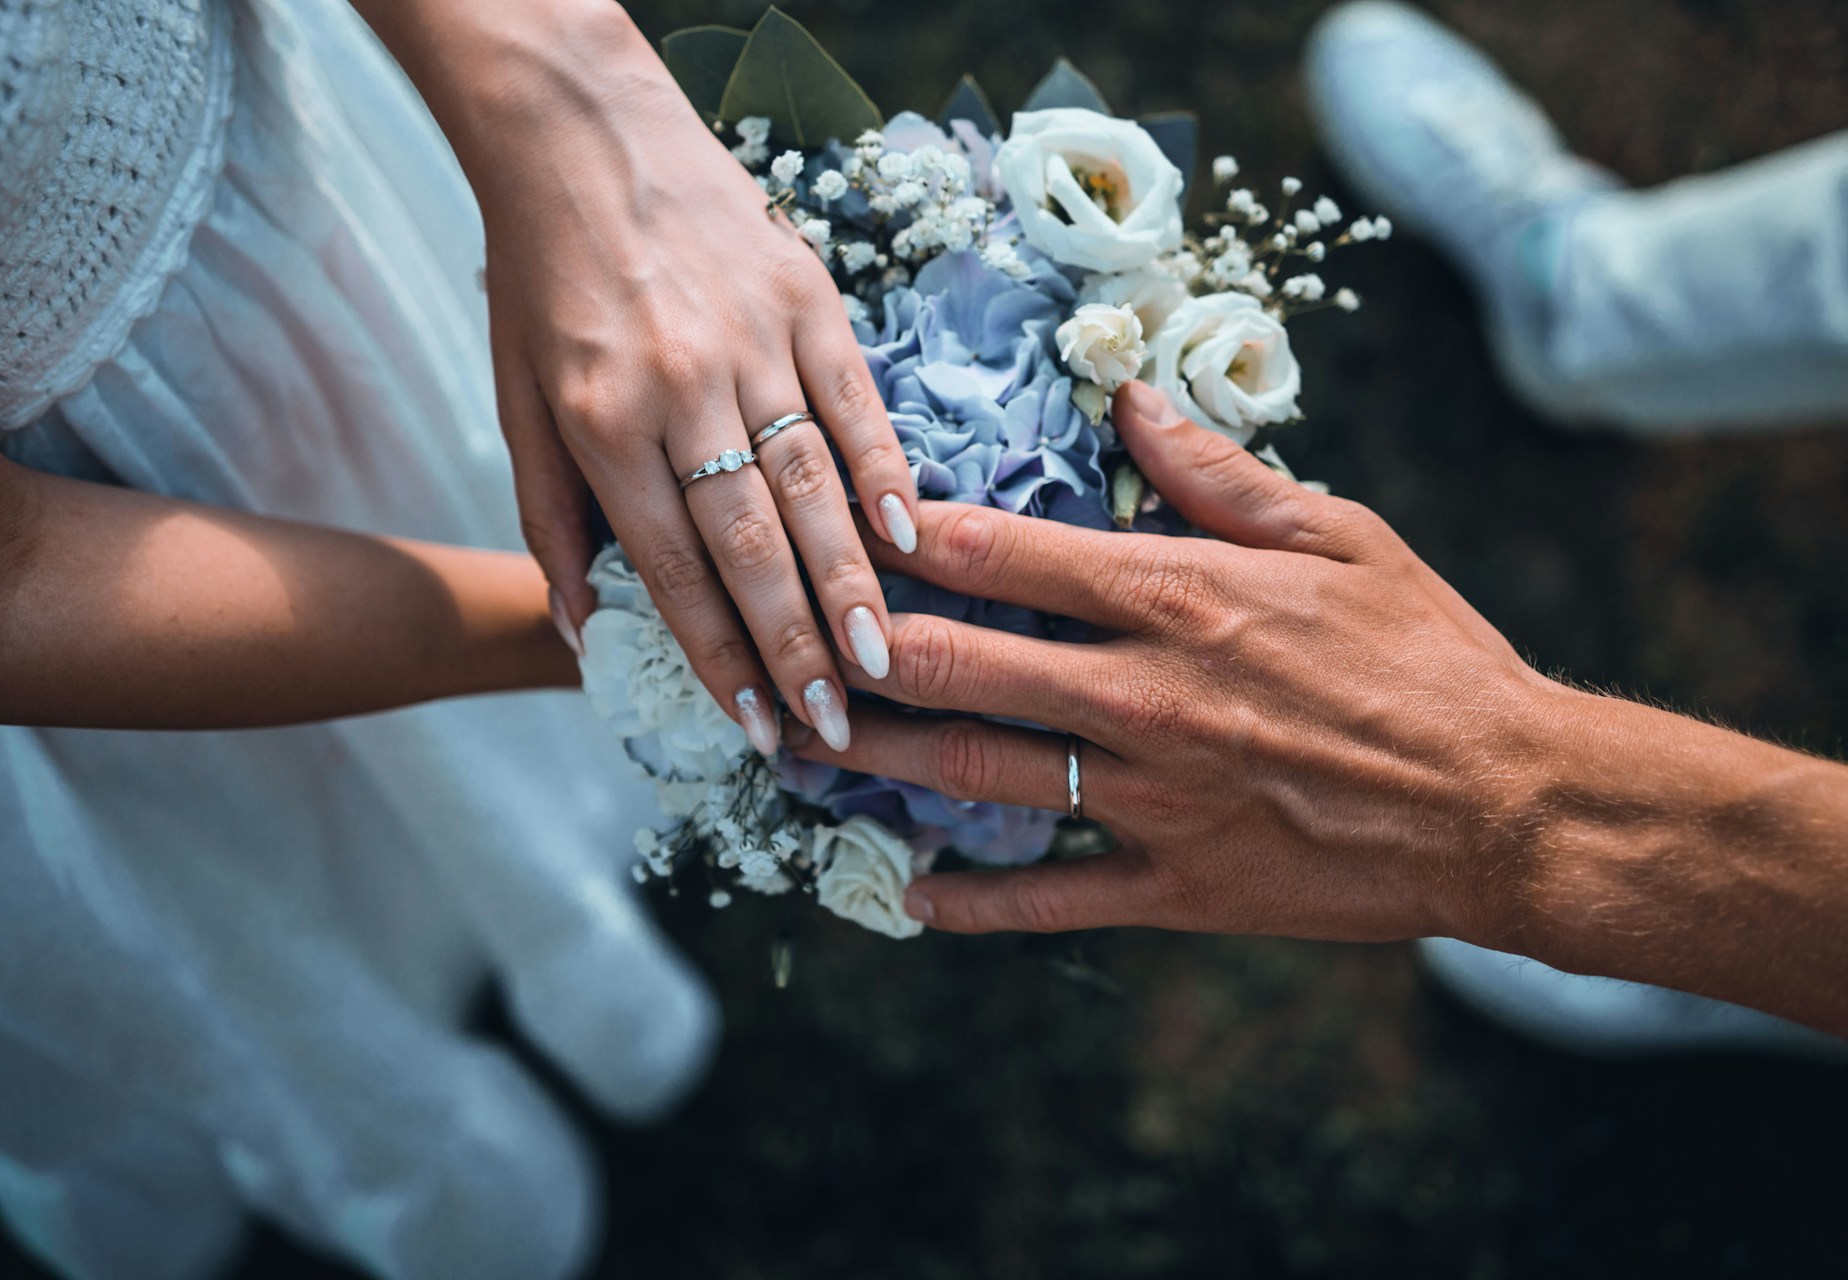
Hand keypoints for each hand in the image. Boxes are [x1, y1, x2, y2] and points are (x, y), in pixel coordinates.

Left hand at [372, 1, 916, 754]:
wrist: (579, 132)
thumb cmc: (542, 279)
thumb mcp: (517, 400)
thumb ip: (548, 519)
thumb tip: (579, 634)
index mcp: (602, 423)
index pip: (672, 565)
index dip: (717, 653)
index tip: (756, 724)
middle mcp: (682, 389)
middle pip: (751, 541)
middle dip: (796, 643)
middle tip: (837, 721)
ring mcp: (753, 341)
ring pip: (811, 483)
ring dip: (851, 580)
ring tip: (882, 658)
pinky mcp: (806, 296)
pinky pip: (855, 400)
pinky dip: (886, 471)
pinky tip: (911, 537)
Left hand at [790, 381, 1561, 942]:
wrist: (1508, 804)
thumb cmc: (1429, 654)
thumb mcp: (1341, 534)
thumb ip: (1218, 474)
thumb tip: (1129, 403)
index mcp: (1179, 595)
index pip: (1000, 554)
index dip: (903, 533)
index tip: (838, 517)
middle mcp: (1143, 694)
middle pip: (958, 667)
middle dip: (856, 651)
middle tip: (781, 639)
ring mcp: (1153, 797)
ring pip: (981, 779)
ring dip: (882, 763)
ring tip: (803, 749)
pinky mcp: (1178, 882)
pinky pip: (1053, 899)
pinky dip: (974, 905)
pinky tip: (908, 898)